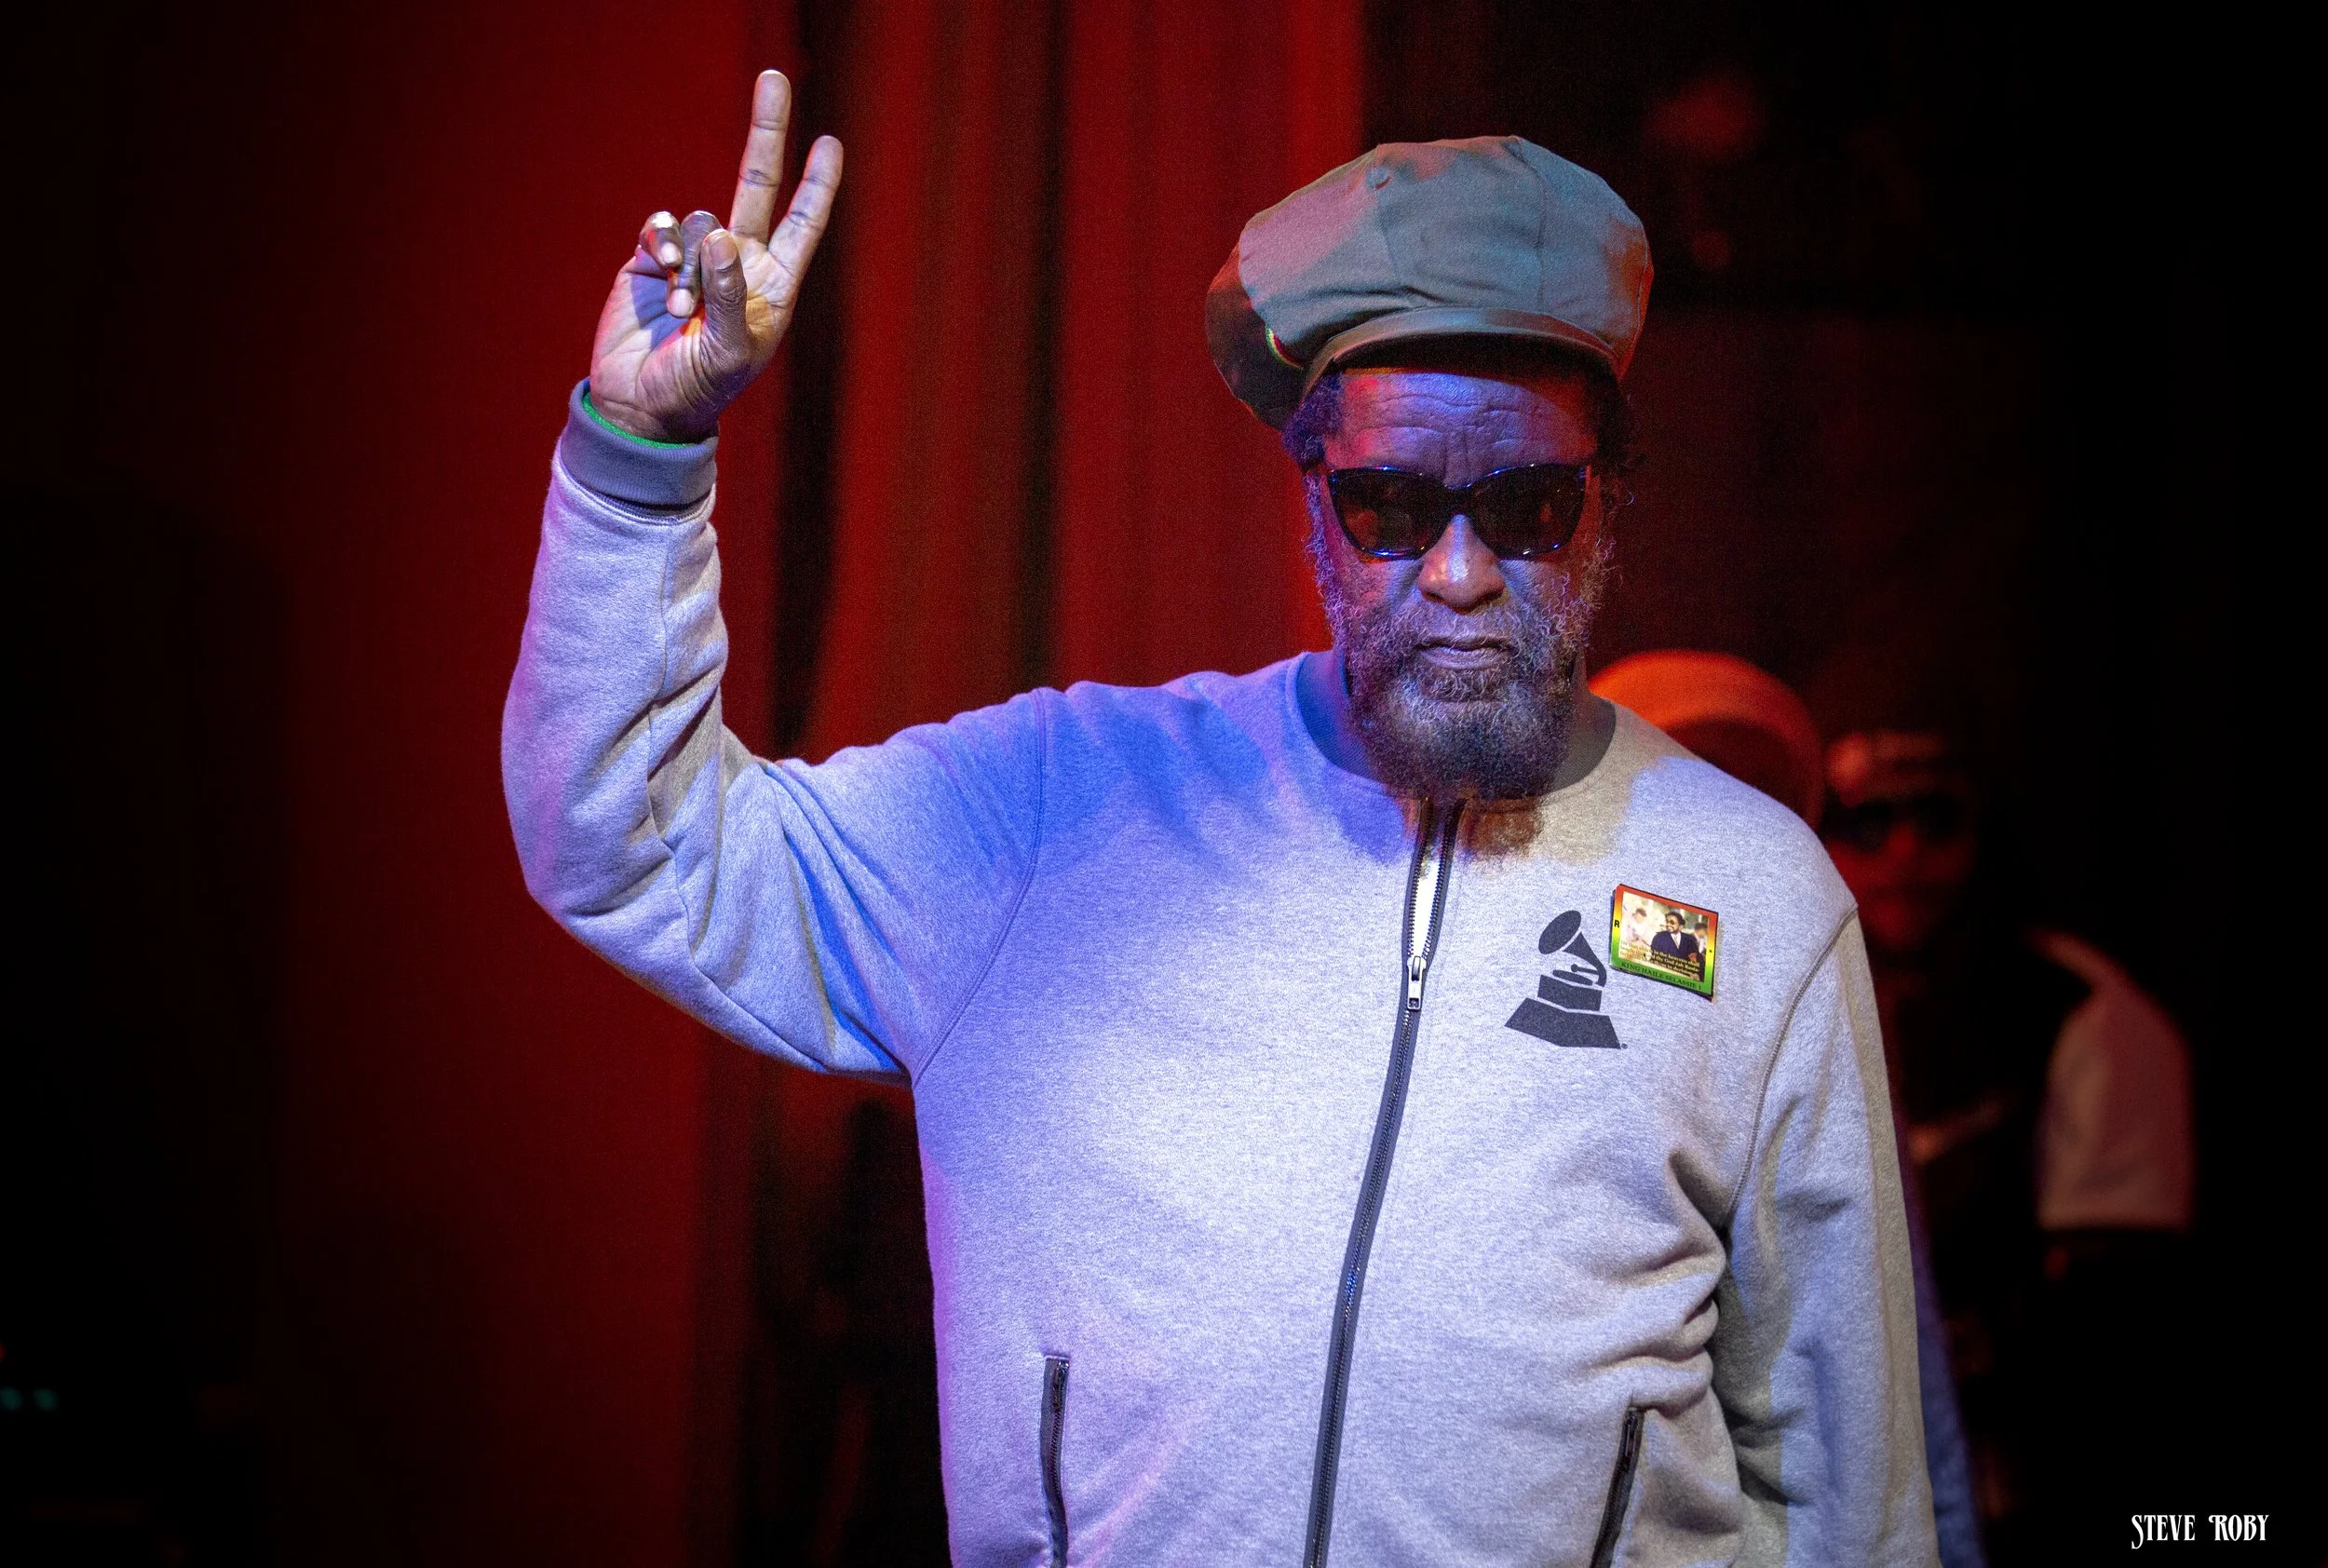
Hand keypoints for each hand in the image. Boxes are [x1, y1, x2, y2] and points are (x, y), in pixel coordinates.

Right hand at [588, 71, 842, 442]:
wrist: (640, 405)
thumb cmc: (698, 389)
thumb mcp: (726, 352)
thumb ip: (729, 294)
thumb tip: (719, 233)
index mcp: (774, 287)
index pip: (802, 225)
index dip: (817, 185)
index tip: (830, 144)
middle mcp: (740, 263)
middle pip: (757, 185)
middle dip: (767, 134)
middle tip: (773, 78)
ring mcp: (697, 258)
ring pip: (701, 221)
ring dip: (690, 264)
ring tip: (681, 312)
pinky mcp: (652, 258)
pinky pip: (663, 227)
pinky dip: (662, 250)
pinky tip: (659, 284)